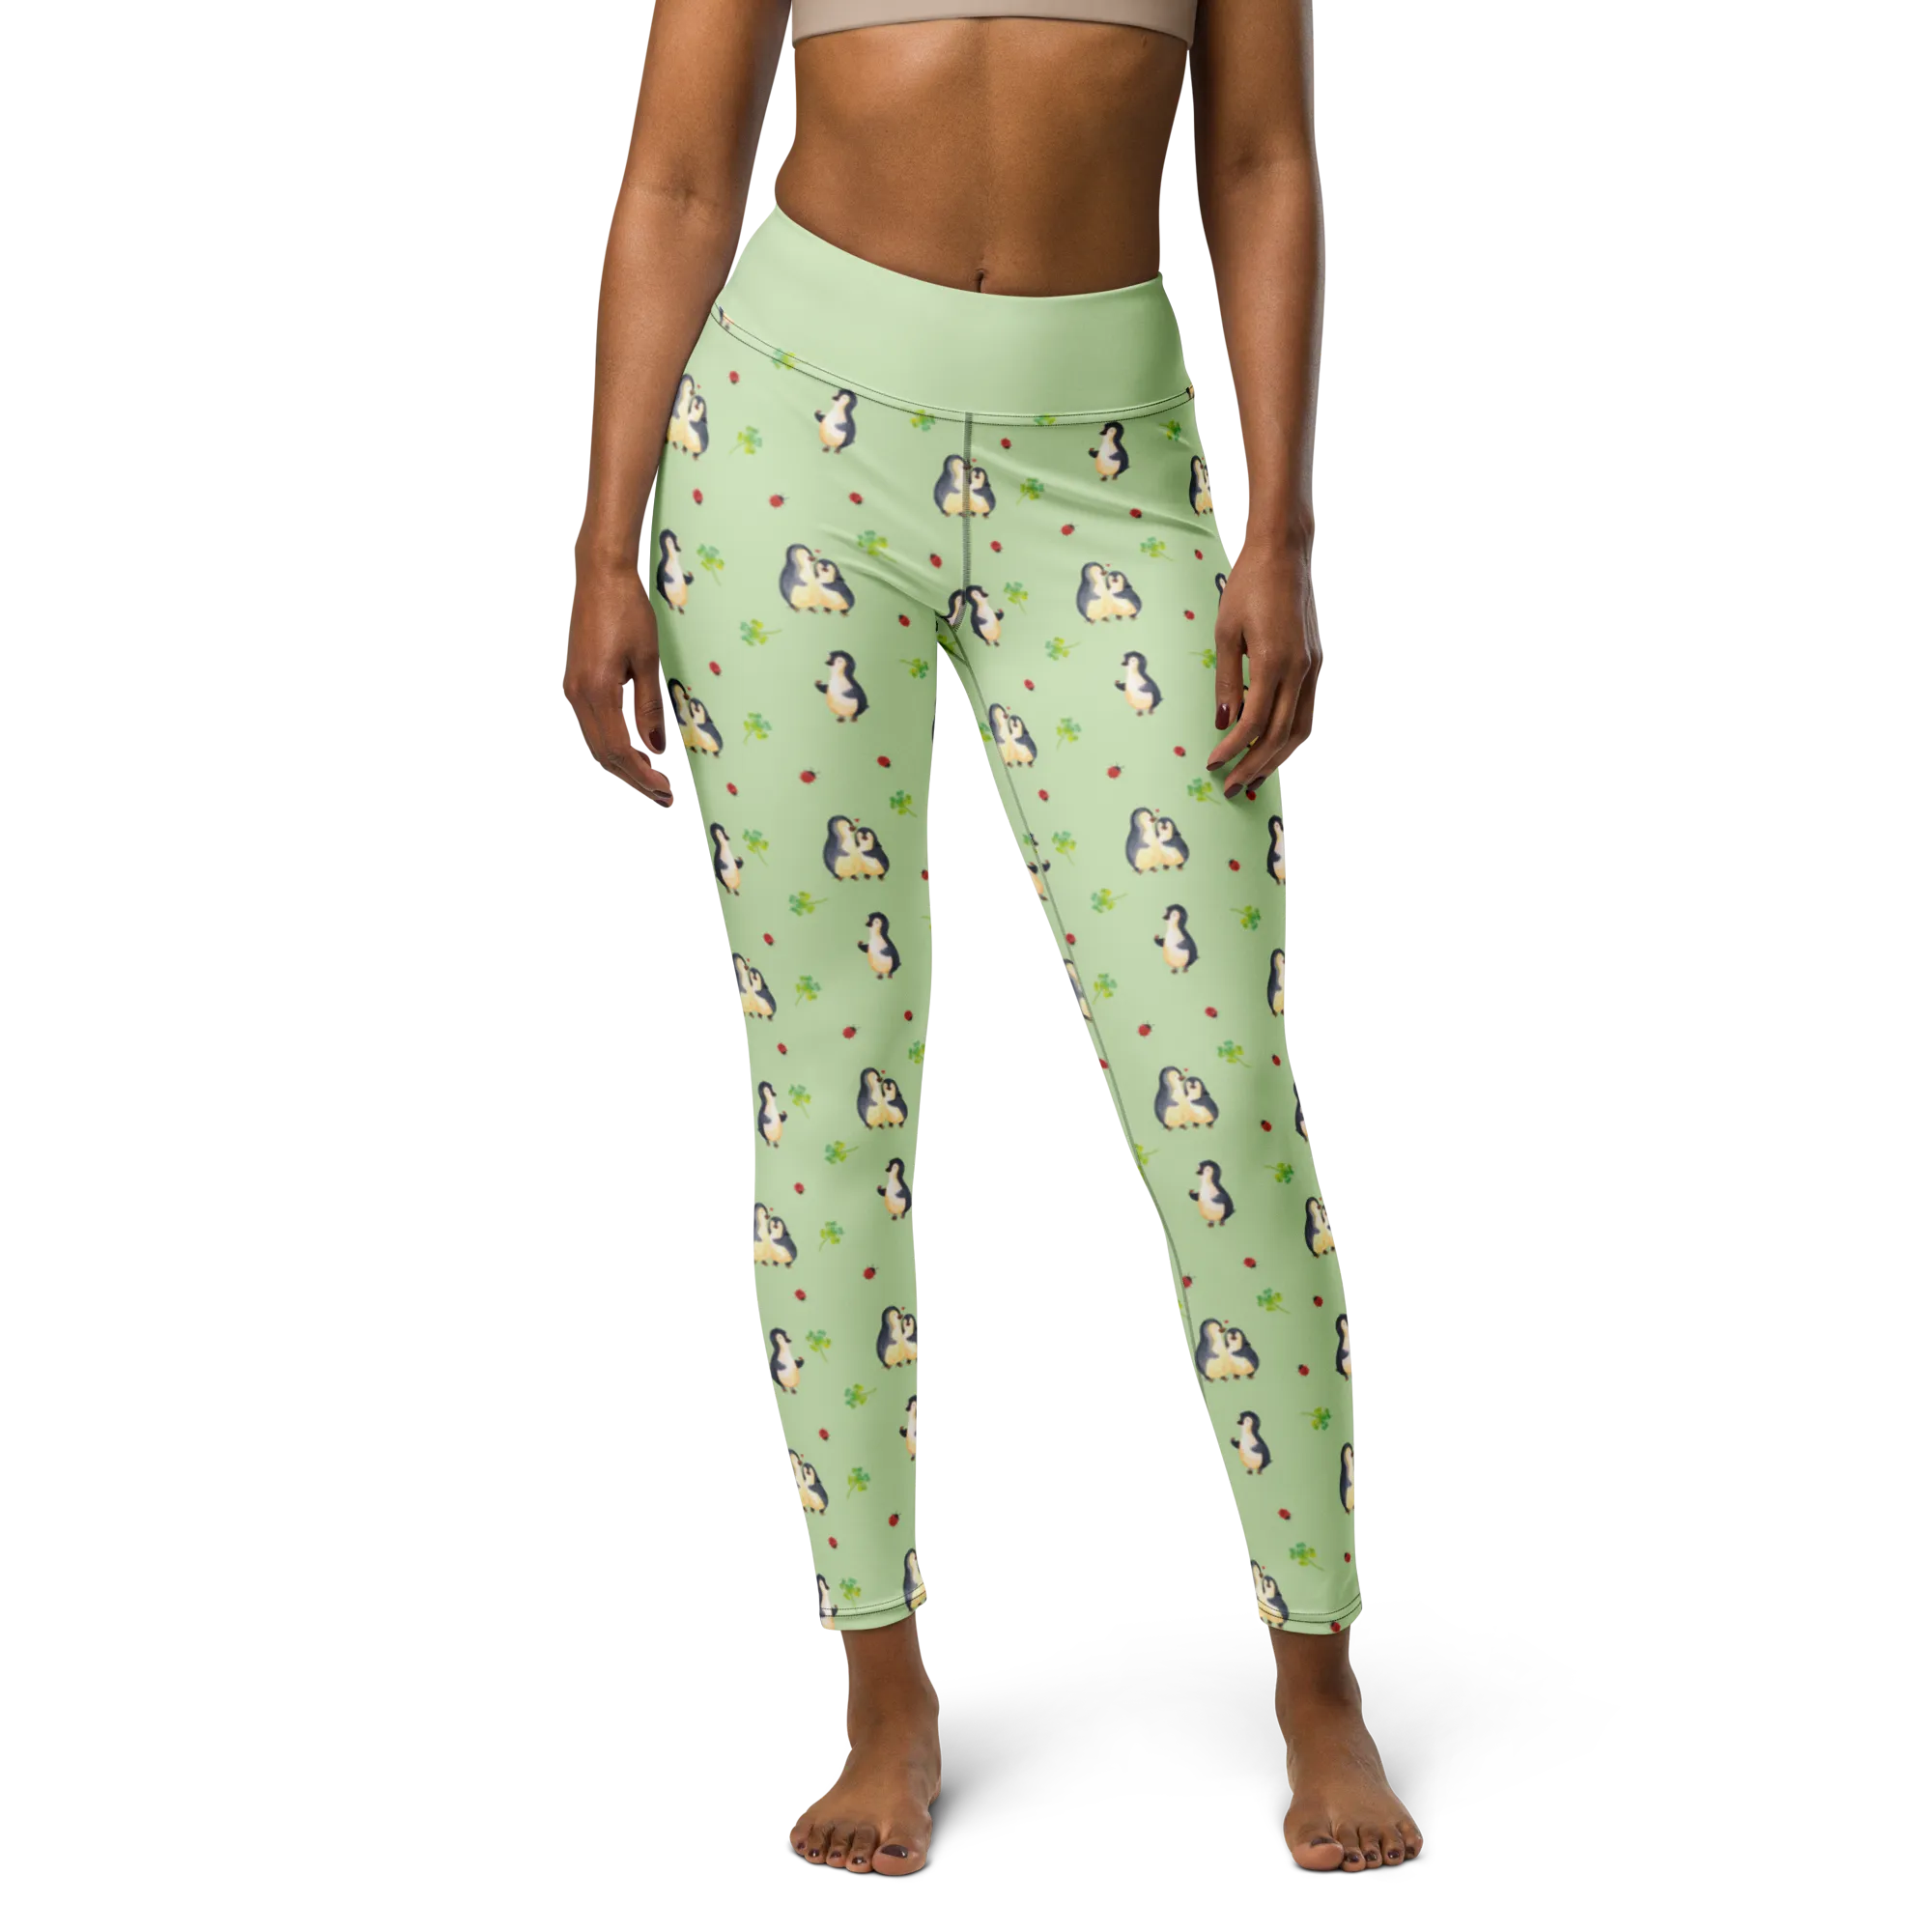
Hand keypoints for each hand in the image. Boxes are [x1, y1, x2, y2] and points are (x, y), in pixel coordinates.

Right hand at [562, 563, 675, 805]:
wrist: (599, 577)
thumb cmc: (628, 611)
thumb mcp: (648, 659)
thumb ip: (649, 706)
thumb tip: (654, 746)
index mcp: (599, 692)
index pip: (619, 750)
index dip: (642, 775)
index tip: (663, 791)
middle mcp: (579, 696)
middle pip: (603, 754)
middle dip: (632, 779)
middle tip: (660, 796)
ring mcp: (573, 690)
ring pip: (594, 743)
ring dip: (620, 765)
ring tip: (648, 781)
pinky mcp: (575, 682)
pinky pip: (590, 726)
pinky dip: (610, 745)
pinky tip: (629, 751)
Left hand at [1204, 537, 1319, 794]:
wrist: (1285, 555)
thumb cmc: (1248, 586)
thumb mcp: (1226, 632)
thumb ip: (1227, 681)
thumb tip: (1224, 723)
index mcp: (1272, 662)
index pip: (1253, 723)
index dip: (1233, 750)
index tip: (1213, 764)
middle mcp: (1298, 670)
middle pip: (1277, 735)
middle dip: (1253, 766)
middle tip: (1231, 789)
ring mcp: (1311, 668)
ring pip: (1298, 729)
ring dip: (1276, 759)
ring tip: (1254, 779)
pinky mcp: (1315, 664)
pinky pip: (1306, 712)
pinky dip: (1290, 737)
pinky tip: (1274, 749)